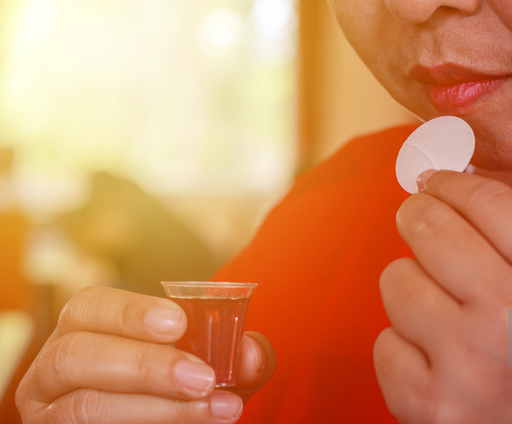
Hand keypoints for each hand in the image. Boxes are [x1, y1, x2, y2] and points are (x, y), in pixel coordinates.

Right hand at [16, 287, 274, 422]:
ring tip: (214, 410)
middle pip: (75, 356)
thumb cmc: (182, 390)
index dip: (130, 311)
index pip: (88, 307)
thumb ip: (235, 358)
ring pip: (83, 406)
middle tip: (203, 379)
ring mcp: (50, 412)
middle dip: (145, 365)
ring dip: (154, 408)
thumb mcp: (212, 369)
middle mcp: (54, 370)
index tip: (178, 323)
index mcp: (84, 331)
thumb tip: (252, 354)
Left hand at [374, 171, 511, 422]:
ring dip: (411, 289)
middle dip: (416, 215)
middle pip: (428, 226)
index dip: (449, 181)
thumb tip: (444, 192)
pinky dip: (401, 348)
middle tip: (417, 219)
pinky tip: (433, 360)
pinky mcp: (430, 404)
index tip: (433, 179)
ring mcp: (467, 362)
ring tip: (441, 312)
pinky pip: (384, 342)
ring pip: (396, 279)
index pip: (486, 199)